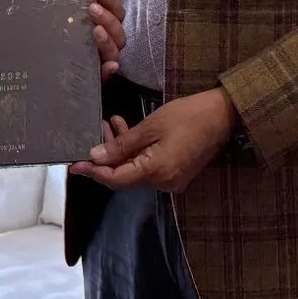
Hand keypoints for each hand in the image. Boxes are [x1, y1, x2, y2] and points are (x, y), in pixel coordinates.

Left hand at [35, 0, 124, 80]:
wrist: (4, 13)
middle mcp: (91, 19)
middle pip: (116, 25)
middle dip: (108, 17)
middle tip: (85, 7)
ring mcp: (84, 44)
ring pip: (111, 49)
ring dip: (106, 42)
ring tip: (87, 31)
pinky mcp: (73, 65)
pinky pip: (98, 74)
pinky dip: (104, 72)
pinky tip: (98, 71)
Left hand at [70, 88, 236, 194]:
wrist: (224, 115)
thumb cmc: (188, 116)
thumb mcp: (151, 126)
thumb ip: (122, 145)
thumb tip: (96, 158)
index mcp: (156, 172)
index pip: (115, 179)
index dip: (93, 172)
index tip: (73, 163)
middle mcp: (163, 182)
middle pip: (124, 176)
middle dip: (106, 156)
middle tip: (94, 132)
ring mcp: (171, 179)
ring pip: (134, 169)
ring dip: (120, 150)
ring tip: (110, 123)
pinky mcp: (177, 171)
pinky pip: (148, 165)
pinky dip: (135, 151)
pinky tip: (127, 129)